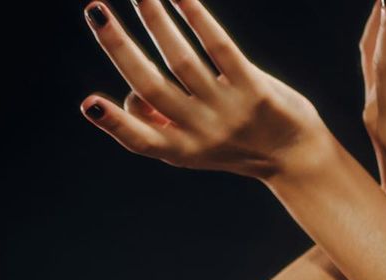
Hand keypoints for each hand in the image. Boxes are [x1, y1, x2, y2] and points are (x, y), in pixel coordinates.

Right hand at [78, 0, 326, 180]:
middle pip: (151, 87)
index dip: (114, 123)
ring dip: (157, 21)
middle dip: (119, 48)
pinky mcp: (254, 91)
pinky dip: (197, 19)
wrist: (297, 158)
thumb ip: (164, 126)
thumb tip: (130, 98)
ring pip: (182, 61)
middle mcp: (202, 135)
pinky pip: (220, 49)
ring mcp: (228, 113)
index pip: (139, 140)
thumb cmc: (238, 143)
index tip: (88, 103)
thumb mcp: (198, 148)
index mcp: (181, 151)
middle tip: (95, 11)